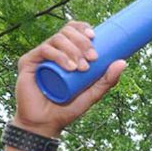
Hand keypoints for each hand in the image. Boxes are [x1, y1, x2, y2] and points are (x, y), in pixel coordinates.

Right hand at [11, 21, 125, 138]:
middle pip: (67, 32)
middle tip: (93, 58)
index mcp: (67, 54)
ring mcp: (41, 56)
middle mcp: (54, 51)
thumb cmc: (69, 108)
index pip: (74, 31)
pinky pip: (44, 50)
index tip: (94, 36)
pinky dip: (59, 56)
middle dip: (82, 41)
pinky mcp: (28, 62)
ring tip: (81, 68)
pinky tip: (69, 66)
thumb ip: (107, 80)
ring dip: (73, 49)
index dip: (83, 28)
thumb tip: (123, 62)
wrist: (47, 122)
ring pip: (57, 38)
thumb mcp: (93, 93)